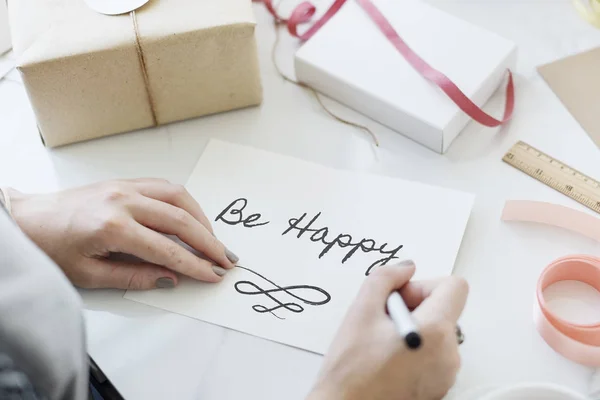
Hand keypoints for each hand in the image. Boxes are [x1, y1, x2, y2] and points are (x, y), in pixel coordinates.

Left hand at [6, 179, 238, 289]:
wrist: (27, 219)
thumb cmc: (51, 247)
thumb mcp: (89, 274)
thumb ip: (133, 277)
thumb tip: (169, 278)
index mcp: (113, 227)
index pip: (167, 250)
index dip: (194, 265)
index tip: (212, 275)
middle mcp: (123, 201)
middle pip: (180, 220)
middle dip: (208, 242)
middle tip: (225, 259)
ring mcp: (125, 186)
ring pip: (178, 197)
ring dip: (201, 219)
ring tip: (213, 240)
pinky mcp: (125, 181)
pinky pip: (165, 187)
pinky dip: (185, 203)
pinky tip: (192, 217)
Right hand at [308, 263, 467, 399]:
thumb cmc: (350, 370)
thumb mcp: (360, 311)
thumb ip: (385, 278)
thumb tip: (405, 269)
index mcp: (435, 332)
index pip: (455, 287)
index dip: (425, 285)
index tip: (401, 298)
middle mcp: (449, 355)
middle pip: (444, 309)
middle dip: (415, 306)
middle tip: (383, 321)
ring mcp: (446, 374)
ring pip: (438, 332)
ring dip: (414, 328)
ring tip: (382, 343)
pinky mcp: (438, 387)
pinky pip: (435, 354)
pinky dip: (416, 349)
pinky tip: (388, 359)